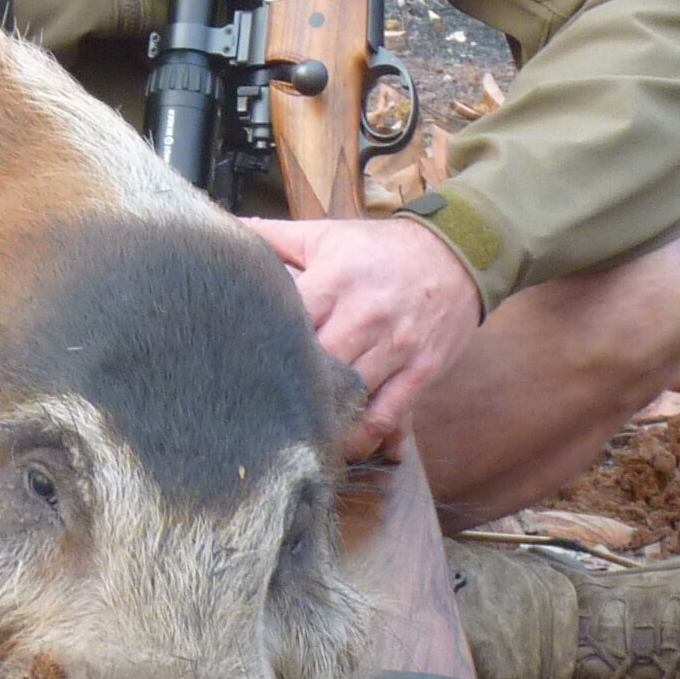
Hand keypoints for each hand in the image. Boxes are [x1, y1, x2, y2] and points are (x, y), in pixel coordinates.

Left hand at [247, 215, 480, 455]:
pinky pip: (388, 413)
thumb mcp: (326, 235)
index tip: (236, 366)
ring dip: (322, 420)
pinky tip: (342, 447)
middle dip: (287, 389)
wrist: (458, 254)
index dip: (261, 345)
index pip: (288, 320)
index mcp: (334, 281)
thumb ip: (273, 236)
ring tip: (293, 438)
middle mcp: (363, 316)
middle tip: (258, 412)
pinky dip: (364, 436)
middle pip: (315, 365)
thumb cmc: (381, 249)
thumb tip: (221, 230)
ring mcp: (395, 347)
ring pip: (350, 396)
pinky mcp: (421, 371)